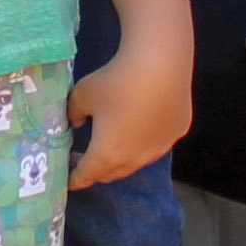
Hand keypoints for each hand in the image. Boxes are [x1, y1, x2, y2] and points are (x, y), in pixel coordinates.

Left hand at [65, 25, 192, 191]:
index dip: (75, 180)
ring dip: (122, 158)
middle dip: (97, 170)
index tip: (69, 181)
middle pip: (111, 174)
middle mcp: (136, 159)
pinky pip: (157, 143)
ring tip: (114, 142)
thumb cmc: (115, 81)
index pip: (86, 176)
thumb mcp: (81, 95)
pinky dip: (145, 141)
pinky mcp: (177, 132)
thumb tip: (79, 122)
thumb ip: (74, 114)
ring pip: (137, 162)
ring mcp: (160, 148)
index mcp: (107, 155)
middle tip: (85, 158)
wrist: (159, 63)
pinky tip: (143, 123)